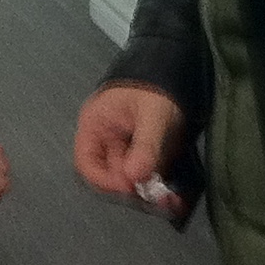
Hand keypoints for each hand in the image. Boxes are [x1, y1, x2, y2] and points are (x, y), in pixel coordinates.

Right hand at [73, 84, 184, 205]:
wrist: (178, 64)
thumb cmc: (156, 84)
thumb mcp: (152, 114)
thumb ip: (144, 145)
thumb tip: (135, 177)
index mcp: (95, 125)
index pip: (87, 163)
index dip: (105, 180)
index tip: (130, 187)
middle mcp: (106, 138)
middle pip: (113, 174)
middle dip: (136, 188)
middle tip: (159, 198)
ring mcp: (126, 144)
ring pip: (133, 176)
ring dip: (150, 189)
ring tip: (172, 200)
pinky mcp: (144, 149)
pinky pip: (148, 171)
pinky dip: (160, 182)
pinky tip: (176, 194)